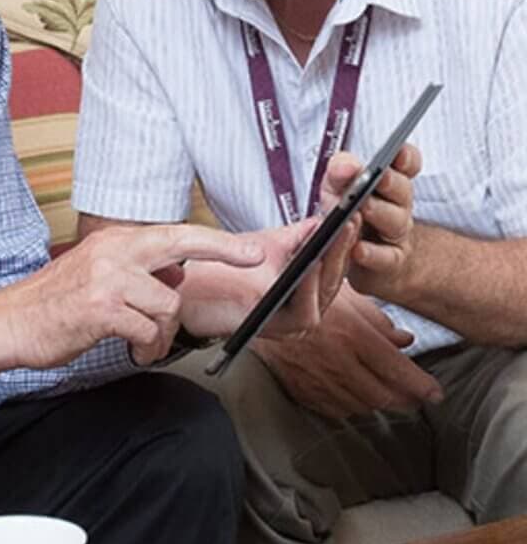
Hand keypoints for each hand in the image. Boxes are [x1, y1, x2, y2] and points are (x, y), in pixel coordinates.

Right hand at [0, 224, 265, 384]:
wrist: (10, 322)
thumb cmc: (55, 304)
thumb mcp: (98, 274)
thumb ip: (137, 271)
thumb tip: (176, 275)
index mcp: (115, 240)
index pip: (175, 233)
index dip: (218, 241)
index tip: (252, 249)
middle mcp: (114, 250)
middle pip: (182, 243)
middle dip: (225, 250)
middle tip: (254, 261)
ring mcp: (108, 278)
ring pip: (169, 305)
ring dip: (165, 333)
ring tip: (145, 343)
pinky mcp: (102, 308)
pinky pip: (149, 331)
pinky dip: (149, 349)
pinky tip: (134, 351)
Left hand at [175, 213, 354, 340]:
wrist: (188, 293)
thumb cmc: (221, 270)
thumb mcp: (269, 245)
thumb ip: (300, 235)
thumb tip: (327, 217)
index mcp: (306, 292)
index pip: (334, 264)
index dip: (346, 239)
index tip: (355, 212)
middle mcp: (304, 311)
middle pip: (334, 279)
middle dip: (344, 247)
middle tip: (352, 220)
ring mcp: (292, 324)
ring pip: (324, 295)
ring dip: (331, 264)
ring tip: (338, 235)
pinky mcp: (277, 330)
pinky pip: (304, 311)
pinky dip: (309, 284)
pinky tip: (311, 261)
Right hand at [254, 282, 443, 417]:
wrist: (257, 310)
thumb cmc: (302, 295)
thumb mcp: (345, 297)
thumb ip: (379, 321)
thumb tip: (405, 340)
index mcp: (353, 337)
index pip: (397, 370)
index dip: (421, 385)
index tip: (435, 393)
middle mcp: (339, 363)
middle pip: (384, 395)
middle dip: (405, 400)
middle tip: (416, 398)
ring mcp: (320, 381)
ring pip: (362, 406)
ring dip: (380, 403)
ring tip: (390, 397)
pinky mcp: (305, 391)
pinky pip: (336, 410)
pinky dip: (352, 406)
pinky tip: (357, 397)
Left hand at [331, 142, 420, 300]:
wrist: (363, 261)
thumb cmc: (351, 217)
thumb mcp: (338, 188)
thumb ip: (340, 171)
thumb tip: (347, 165)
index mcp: (390, 182)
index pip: (407, 164)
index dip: (406, 157)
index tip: (397, 150)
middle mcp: (398, 205)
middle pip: (402, 190)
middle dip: (390, 181)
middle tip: (378, 176)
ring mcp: (397, 234)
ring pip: (395, 221)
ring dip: (379, 213)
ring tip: (361, 208)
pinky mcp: (390, 262)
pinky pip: (385, 257)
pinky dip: (372, 253)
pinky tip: (358, 249)